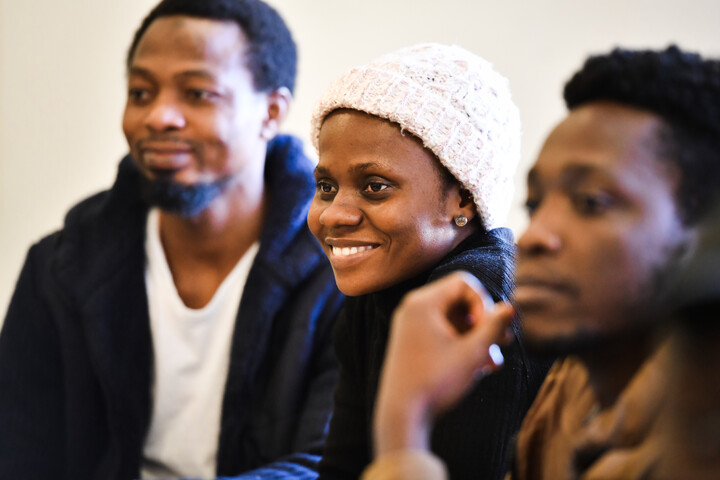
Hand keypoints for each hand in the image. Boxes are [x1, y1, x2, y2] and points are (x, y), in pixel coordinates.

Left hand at [373, 271, 513, 454]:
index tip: (491, 331)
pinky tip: (480, 368)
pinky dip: (462, 345)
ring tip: (493, 363)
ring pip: (454, 320)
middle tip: (505, 343)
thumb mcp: (473, 352)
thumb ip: (494, 327)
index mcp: (422, 302)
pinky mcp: (412, 342)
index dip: (485, 303)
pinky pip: (443, 333)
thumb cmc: (436, 381)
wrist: (402, 414)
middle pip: (460, 300)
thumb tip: (511, 307)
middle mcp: (413, 308)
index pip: (464, 283)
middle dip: (485, 323)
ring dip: (477, 338)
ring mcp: (411, 326)